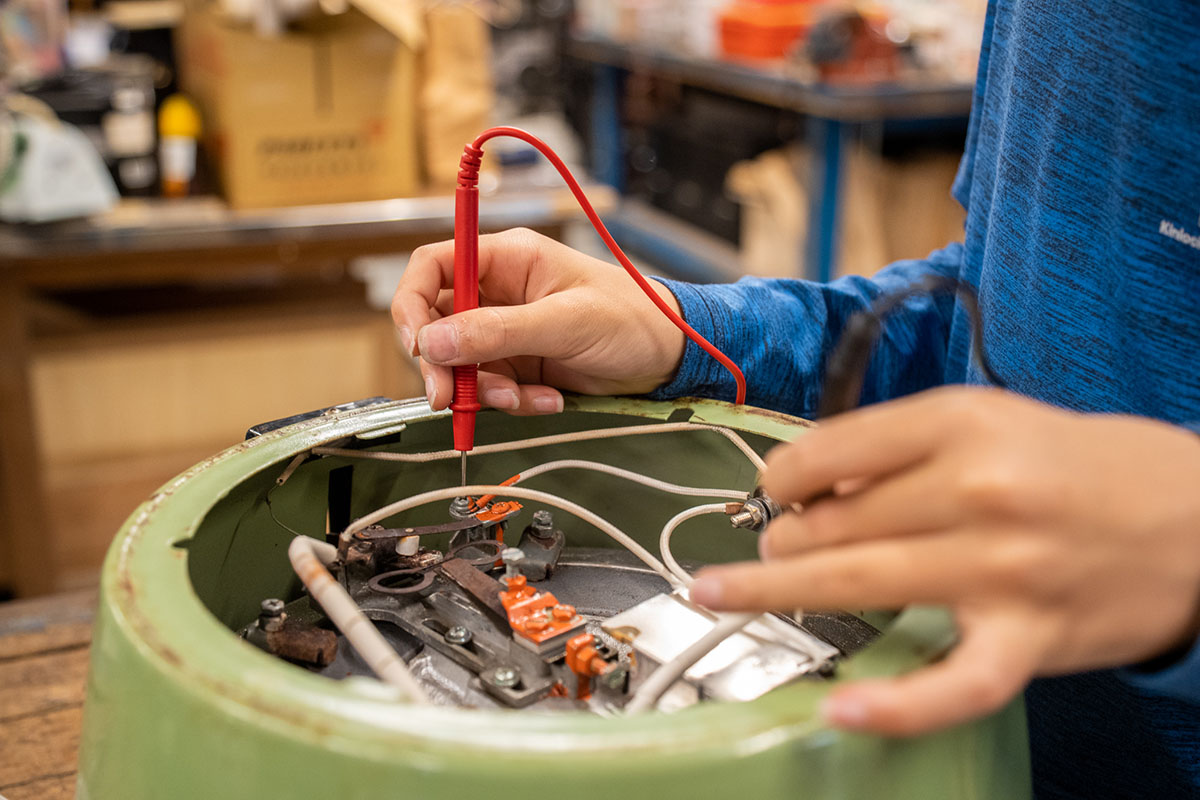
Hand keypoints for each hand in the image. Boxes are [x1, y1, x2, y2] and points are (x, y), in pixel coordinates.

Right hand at [391, 228, 685, 414]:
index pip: (432, 267)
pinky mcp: (522, 365)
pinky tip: (549, 399)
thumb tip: (434, 341)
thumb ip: (498, 332)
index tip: (416, 345)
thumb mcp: (565, 321)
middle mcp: (499, 293)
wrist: (671, 357)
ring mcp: (508, 331)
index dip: (410, 303)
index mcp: (507, 260)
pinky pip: (494, 388)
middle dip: (442, 364)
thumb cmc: (631, 317)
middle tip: (449, 398)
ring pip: (462, 364)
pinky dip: (514, 400)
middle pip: (437, 324)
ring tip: (525, 397)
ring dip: (484, 390)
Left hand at [691, 386, 1199, 735]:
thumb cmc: (1074, 465)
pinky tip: (839, 709)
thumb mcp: (986, 419)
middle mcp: (976, 490)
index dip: (779, 478)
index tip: (771, 493)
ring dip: (776, 591)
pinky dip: (896, 704)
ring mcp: (1003, 569)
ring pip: (859, 584)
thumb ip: (895, 446)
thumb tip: (805, 484)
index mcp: (959, 422)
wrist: (1195, 515)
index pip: (826, 451)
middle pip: (830, 522)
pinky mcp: (1030, 637)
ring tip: (726, 591)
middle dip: (781, 539)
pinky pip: (954, 682)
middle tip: (768, 547)